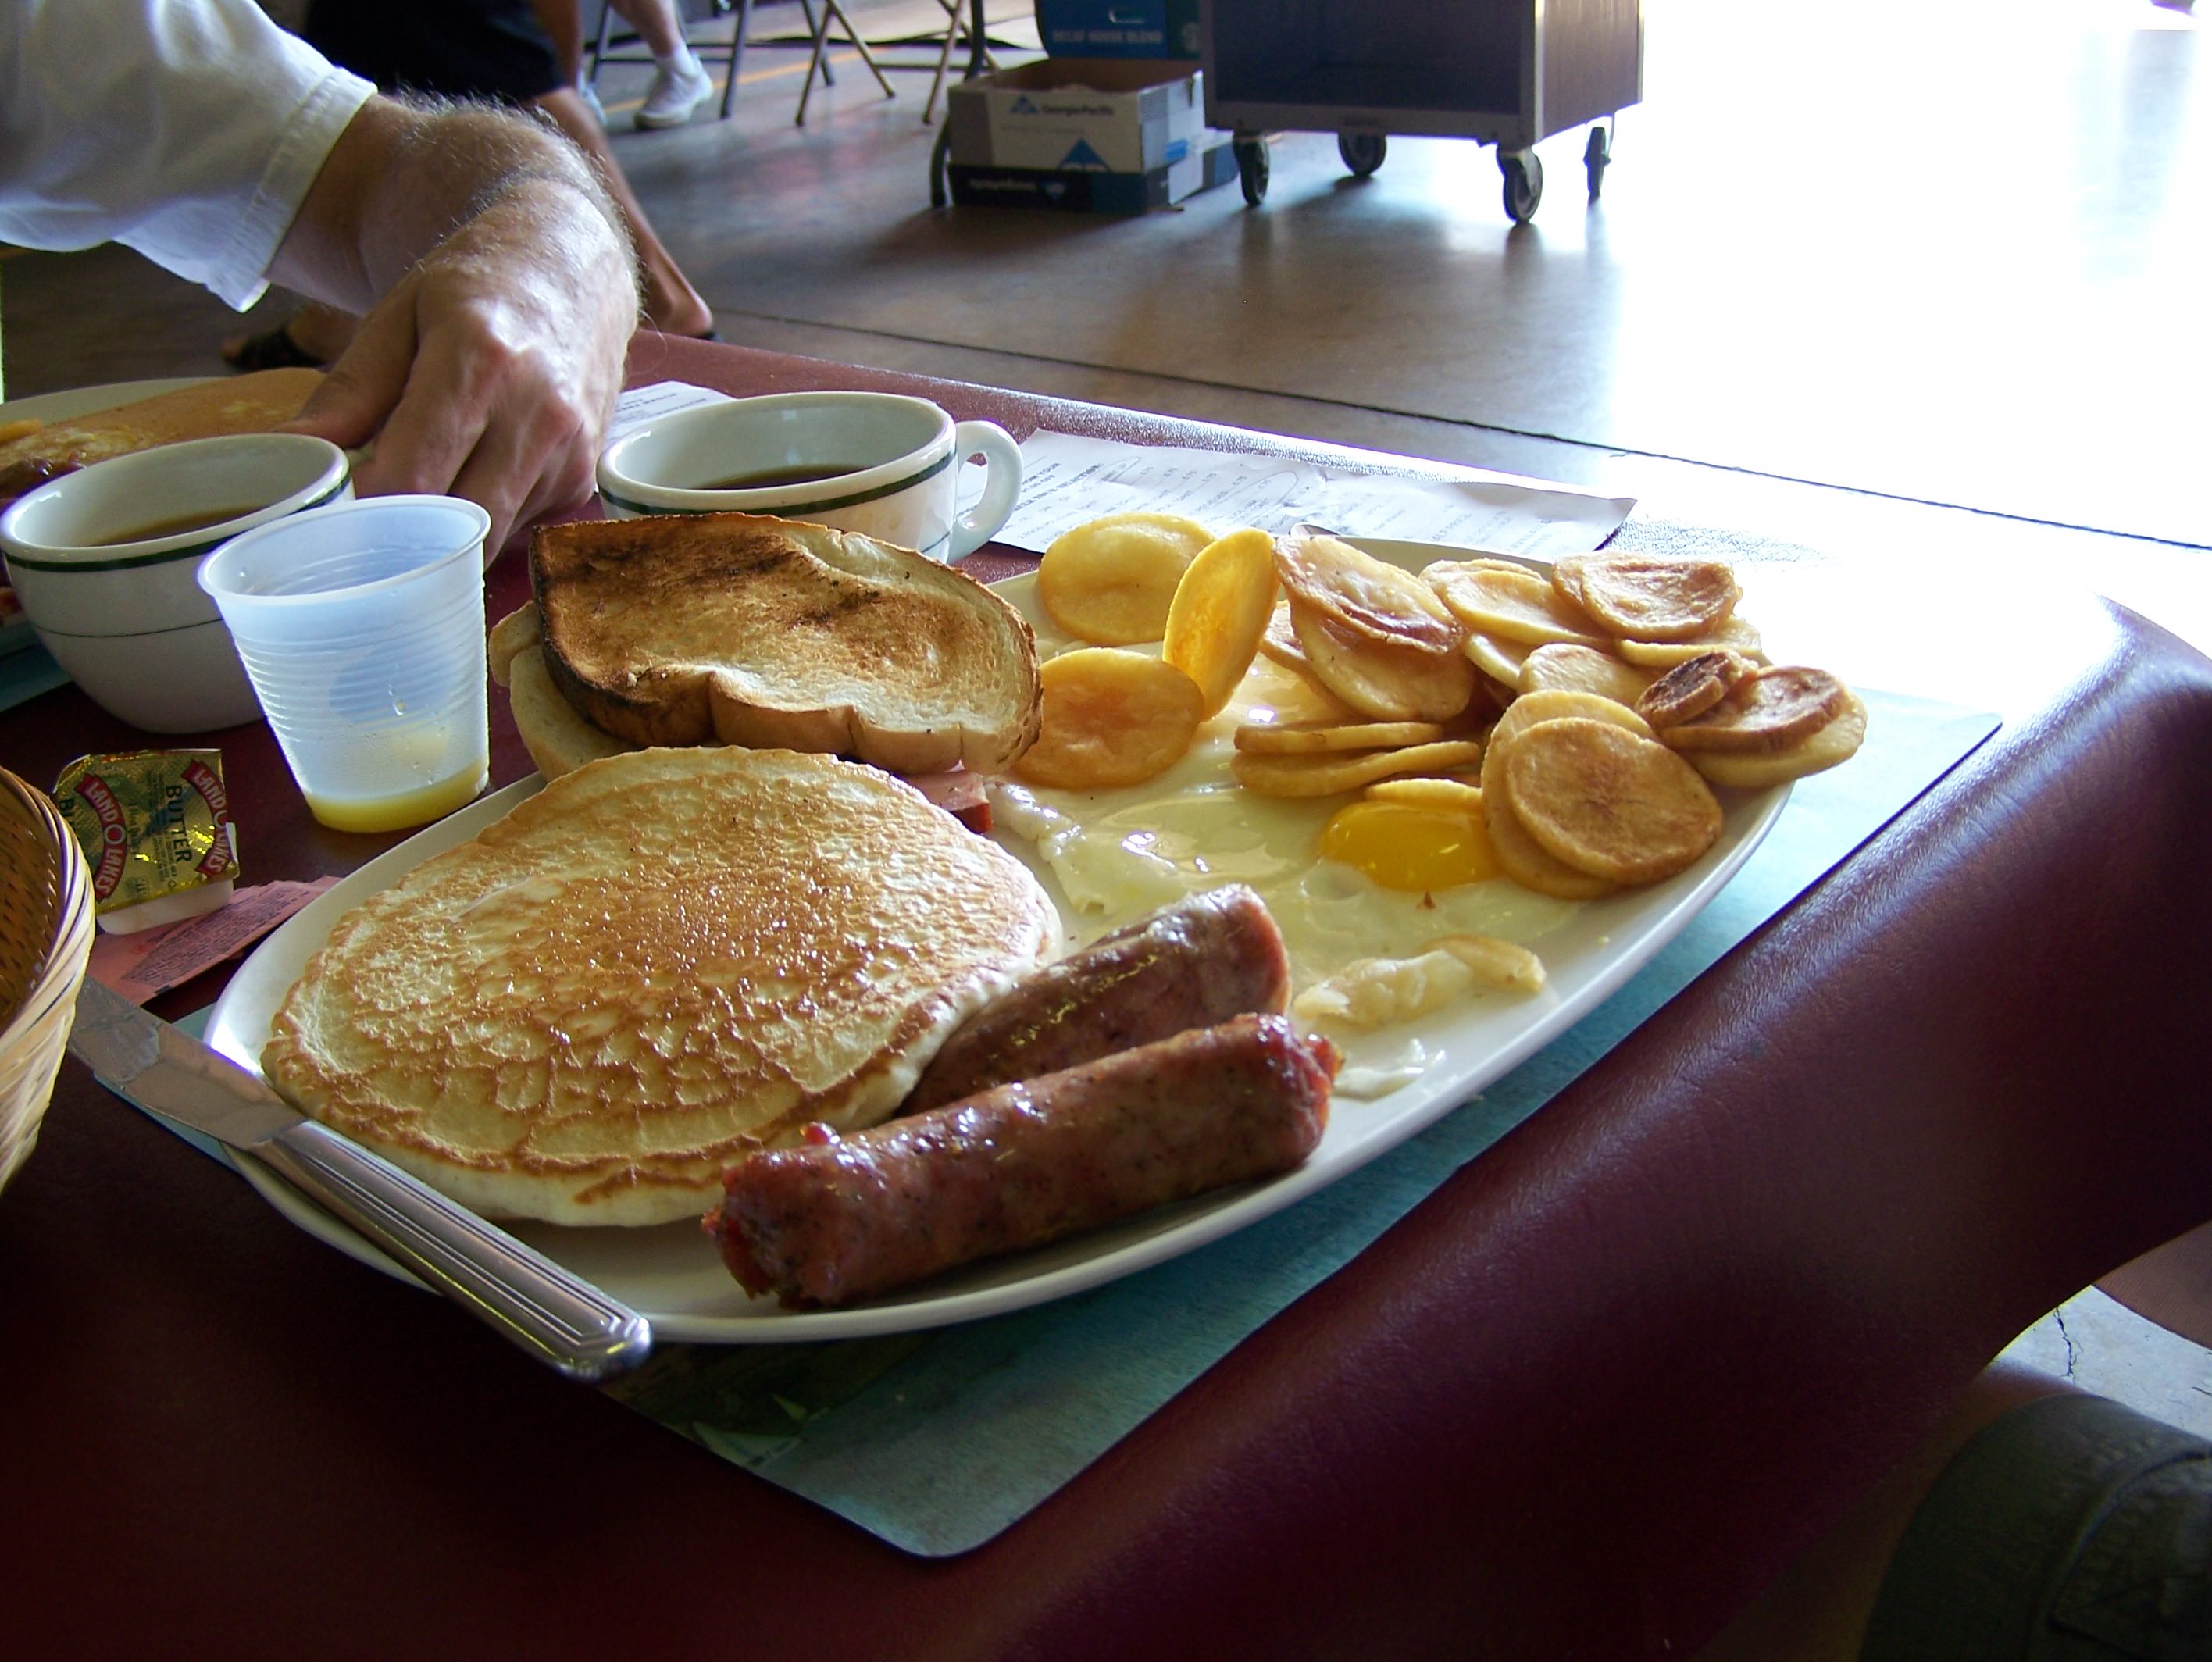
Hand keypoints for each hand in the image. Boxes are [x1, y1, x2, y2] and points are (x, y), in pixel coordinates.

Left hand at [282, 185, 634, 556]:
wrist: (577, 268)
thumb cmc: (480, 287)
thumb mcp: (400, 315)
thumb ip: (349, 390)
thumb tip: (291, 451)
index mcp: (480, 360)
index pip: (414, 476)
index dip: (366, 507)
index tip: (335, 507)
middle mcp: (538, 412)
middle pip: (455, 523)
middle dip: (403, 535)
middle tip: (366, 518)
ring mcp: (570, 452)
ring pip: (489, 536)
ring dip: (445, 532)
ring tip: (418, 489)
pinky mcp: (584, 478)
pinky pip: (519, 527)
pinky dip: (483, 519)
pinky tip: (472, 475)